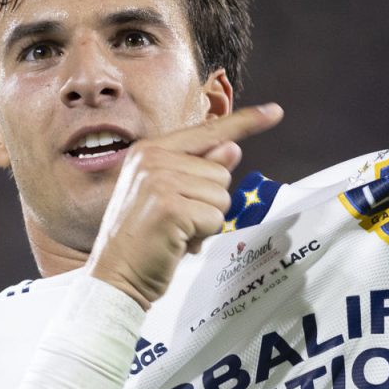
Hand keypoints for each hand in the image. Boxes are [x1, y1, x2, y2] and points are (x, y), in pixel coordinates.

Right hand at [87, 104, 283, 308]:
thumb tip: (233, 148)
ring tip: (175, 232)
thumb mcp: (170, 197)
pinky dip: (203, 235)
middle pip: (221, 172)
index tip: (275, 112)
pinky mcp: (170, 206)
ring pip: (221, 195)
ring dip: (206, 221)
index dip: (245, 122)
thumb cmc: (142, 240)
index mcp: (150, 150)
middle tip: (177, 222)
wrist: (113, 277)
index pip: (207, 131)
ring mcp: (159, 180)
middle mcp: (152, 158)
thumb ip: (199, 171)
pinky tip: (177, 242)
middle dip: (209, 203)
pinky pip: (215, 218)